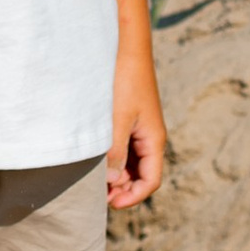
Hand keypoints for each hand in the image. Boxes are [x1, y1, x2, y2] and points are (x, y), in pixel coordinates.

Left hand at [108, 60, 165, 208]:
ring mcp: (140, 128)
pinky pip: (125, 148)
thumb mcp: (117, 119)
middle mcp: (151, 137)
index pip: (151, 182)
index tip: (109, 203)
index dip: (132, 197)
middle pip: (142, 175)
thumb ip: (116, 152)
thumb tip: (114, 182)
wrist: (126, 47)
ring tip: (94, 180)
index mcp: (154, 140)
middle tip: (97, 194)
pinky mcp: (129, 119)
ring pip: (133, 163)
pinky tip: (96, 160)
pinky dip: (114, 159)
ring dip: (118, 175)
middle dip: (123, 189)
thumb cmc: (123, 80)